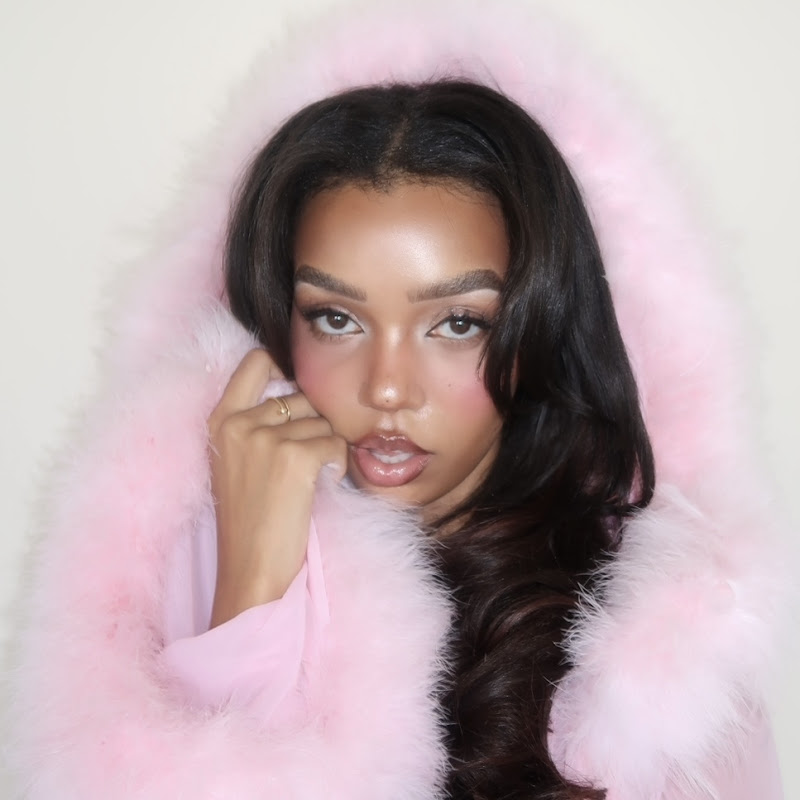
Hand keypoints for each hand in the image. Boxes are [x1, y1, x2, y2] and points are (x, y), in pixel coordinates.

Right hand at [206, 349, 346, 627]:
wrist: (252, 569)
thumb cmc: (251, 519)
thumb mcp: (236, 461)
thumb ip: (256, 423)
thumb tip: (302, 392)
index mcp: (220, 420)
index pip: (257, 361)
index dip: (285, 368)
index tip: (297, 391)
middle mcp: (239, 423)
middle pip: (302, 397)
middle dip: (313, 425)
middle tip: (302, 465)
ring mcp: (266, 438)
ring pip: (323, 422)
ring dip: (326, 449)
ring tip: (305, 483)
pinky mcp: (294, 457)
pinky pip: (336, 443)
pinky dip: (336, 465)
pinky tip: (318, 487)